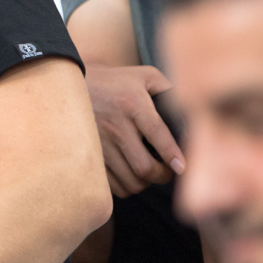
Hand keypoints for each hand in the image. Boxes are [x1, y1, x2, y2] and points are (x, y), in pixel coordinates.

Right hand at [85, 65, 184, 196]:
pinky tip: (130, 175)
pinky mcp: (90, 155)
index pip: (156, 133)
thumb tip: (191, 109)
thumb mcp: (143, 76)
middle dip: (162, 176)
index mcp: (132, 104)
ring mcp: (100, 143)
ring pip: (129, 180)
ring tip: (149, 174)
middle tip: (168, 172)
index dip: (171, 154)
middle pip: (143, 167)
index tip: (181, 167)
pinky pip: (112, 184)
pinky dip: (126, 186)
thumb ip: (169, 88)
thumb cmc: (115, 82)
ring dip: (144, 183)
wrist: (71, 86)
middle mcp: (115, 126)